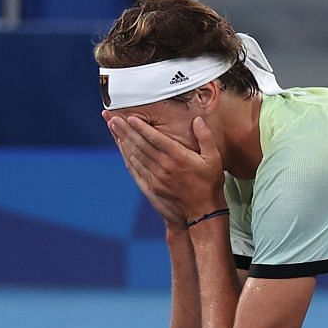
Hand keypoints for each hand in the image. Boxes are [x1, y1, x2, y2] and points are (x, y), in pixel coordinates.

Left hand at [109, 115, 225, 225]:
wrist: (202, 211)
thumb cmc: (209, 182)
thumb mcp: (214, 158)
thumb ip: (205, 137)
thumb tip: (197, 120)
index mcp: (178, 157)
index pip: (155, 138)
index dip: (141, 127)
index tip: (130, 117)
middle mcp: (164, 166)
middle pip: (141, 145)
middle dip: (126, 130)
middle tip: (113, 117)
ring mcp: (156, 177)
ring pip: (135, 155)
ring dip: (123, 140)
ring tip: (113, 128)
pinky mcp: (152, 186)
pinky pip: (136, 168)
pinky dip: (127, 156)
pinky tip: (122, 148)